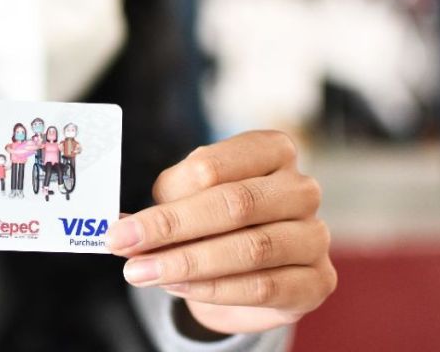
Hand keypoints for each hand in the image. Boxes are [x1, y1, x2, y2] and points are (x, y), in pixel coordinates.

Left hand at [109, 131, 335, 334]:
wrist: (251, 269)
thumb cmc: (215, 218)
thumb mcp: (186, 197)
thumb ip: (163, 204)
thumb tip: (122, 226)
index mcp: (271, 150)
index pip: (214, 166)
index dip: (165, 199)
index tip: (121, 226)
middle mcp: (300, 188)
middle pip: (234, 204)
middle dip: (172, 228)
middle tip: (125, 247)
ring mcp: (315, 235)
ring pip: (251, 248)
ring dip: (188, 264)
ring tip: (144, 272)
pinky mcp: (318, 280)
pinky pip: (264, 287)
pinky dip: (214, 290)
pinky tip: (179, 288)